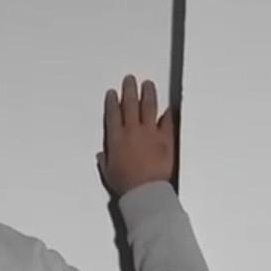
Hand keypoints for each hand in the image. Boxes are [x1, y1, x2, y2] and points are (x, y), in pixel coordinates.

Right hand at [98, 75, 172, 196]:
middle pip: (130, 104)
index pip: (113, 114)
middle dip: (129, 90)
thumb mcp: (109, 172)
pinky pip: (167, 121)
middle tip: (130, 80)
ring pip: (148, 107)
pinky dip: (168, 113)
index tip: (112, 94)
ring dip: (148, 94)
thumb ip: (106, 160)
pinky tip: (169, 107)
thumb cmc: (127, 184)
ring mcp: (151, 133)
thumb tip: (102, 155)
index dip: (112, 102)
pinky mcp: (166, 139)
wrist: (145, 191)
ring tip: (148, 84)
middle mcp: (132, 131)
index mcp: (116, 139)